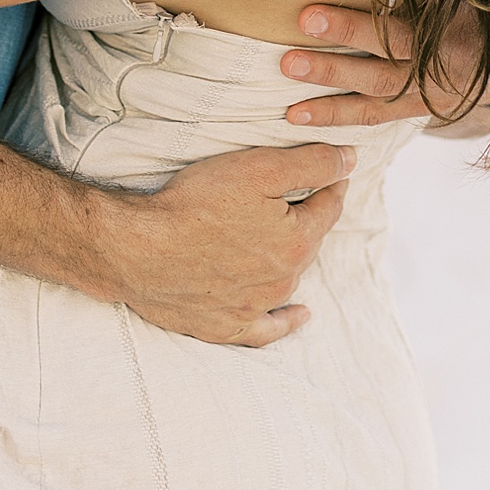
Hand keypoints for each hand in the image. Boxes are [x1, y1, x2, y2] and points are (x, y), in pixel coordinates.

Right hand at [94, 143, 356, 345]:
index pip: (329, 206)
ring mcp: (256, 306)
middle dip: (308, 218)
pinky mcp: (226, 326)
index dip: (331, 182)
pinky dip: (286, 322)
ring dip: (293, 259)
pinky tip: (300, 315)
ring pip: (289, 279)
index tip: (330, 170)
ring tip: (285, 239)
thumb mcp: (257, 169)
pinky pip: (267, 330)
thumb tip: (352, 160)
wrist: (138, 251)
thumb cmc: (194, 204)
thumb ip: (311, 164)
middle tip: (297, 197)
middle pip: (308, 242)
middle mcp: (283, 279)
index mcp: (296, 241)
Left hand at [280, 4, 489, 129]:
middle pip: (380, 74)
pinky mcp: (420, 109)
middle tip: (288, 62)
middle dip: (333, 70)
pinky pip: (378, 118)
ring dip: (330, 105)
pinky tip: (301, 120)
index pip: (392, 34)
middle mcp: (436, 72)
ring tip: (288, 109)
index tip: (308, 15)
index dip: (352, 28)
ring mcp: (428, 96)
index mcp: (446, 37)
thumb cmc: (482, 8)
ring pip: (375, 102)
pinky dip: (341, 119)